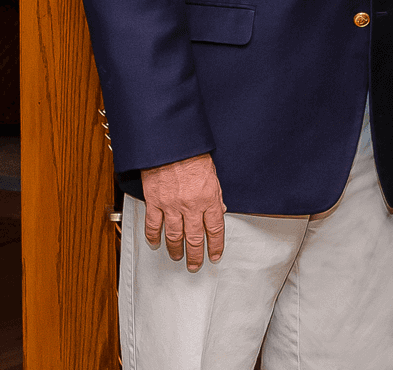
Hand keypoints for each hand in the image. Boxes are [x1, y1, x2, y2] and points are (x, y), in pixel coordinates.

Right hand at [141, 153, 225, 271]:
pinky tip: (156, 244)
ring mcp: (171, 207)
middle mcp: (191, 206)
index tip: (215, 255)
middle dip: (196, 255)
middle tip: (195, 265)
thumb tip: (220, 211)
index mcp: (209, 199)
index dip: (216, 245)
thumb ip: (216, 196)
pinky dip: (154, 238)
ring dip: (176, 250)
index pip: (215, 228)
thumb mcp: (213, 175)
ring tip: (178, 258)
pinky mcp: (155, 203)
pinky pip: (153, 226)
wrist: (172, 146)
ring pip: (174, 236)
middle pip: (194, 238)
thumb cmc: (194, 156)